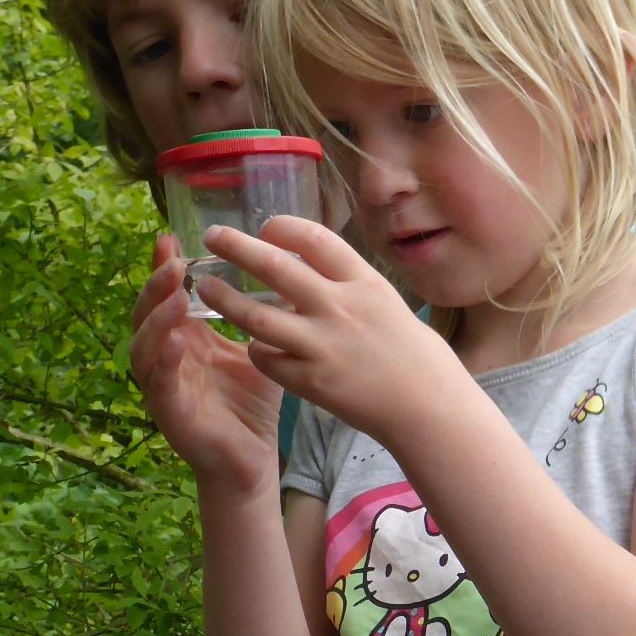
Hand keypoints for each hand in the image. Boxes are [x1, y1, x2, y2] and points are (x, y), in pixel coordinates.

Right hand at [128, 233, 283, 494]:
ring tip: (173, 296)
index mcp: (186, 340)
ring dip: (156, 320)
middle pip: (146, 315)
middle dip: (155, 287)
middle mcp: (167, 359)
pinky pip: (159, 385)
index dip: (163, 269)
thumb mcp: (256, 350)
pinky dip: (162, 363)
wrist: (253, 459)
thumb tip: (276, 272)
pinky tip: (173, 344)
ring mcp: (163, 386)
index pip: (166, 297)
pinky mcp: (169, 415)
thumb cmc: (252, 404)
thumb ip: (257, 316)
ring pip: (143, 347)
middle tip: (172, 262)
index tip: (169, 238)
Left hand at [196, 216, 466, 444]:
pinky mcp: (311, 382)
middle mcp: (341, 308)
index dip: (282, 227)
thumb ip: (349, 283)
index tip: (265, 227)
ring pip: (257, 316)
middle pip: (275, 266)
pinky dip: (256, 350)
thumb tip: (310, 263)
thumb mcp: (388, 303)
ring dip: (226, 299)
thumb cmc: (416, 356)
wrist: (429, 409)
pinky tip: (254, 345)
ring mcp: (323, 346)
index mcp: (365, 283)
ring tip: (207, 288)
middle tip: (213, 236)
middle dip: (237, 247)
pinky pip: (267, 359)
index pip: (314, 238)